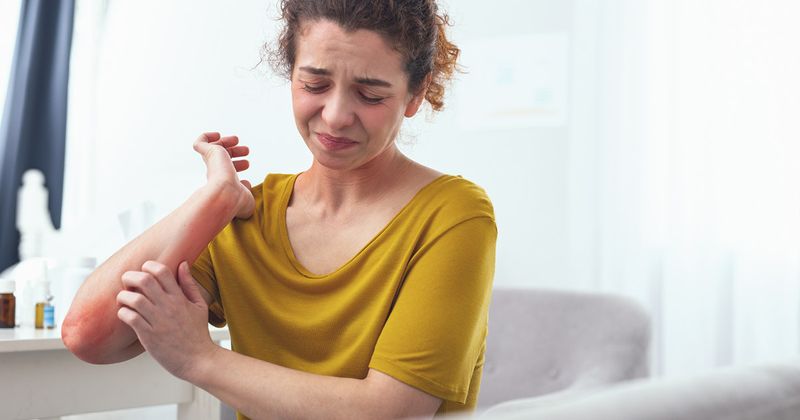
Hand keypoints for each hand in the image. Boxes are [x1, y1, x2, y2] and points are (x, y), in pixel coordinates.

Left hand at [116, 260, 215, 381]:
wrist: (198, 359)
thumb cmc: (198, 333)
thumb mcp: (199, 305)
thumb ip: (189, 284)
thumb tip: (183, 264)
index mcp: (180, 298)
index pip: (162, 271)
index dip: (148, 266)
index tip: (144, 271)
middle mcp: (168, 307)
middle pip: (144, 281)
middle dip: (130, 277)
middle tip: (127, 281)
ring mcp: (158, 321)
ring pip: (134, 299)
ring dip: (124, 296)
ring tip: (124, 299)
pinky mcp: (148, 336)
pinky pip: (130, 318)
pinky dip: (123, 313)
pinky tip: (126, 315)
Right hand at [193, 132, 254, 218]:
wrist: (227, 194)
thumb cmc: (238, 200)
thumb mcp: (246, 196)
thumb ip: (245, 190)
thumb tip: (246, 183)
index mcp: (224, 184)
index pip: (228, 172)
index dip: (238, 166)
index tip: (247, 164)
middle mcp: (215, 174)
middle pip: (222, 159)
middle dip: (235, 152)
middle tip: (246, 150)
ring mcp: (211, 163)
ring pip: (213, 149)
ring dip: (226, 142)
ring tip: (237, 139)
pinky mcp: (207, 153)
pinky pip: (199, 143)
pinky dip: (206, 137)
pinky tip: (216, 135)